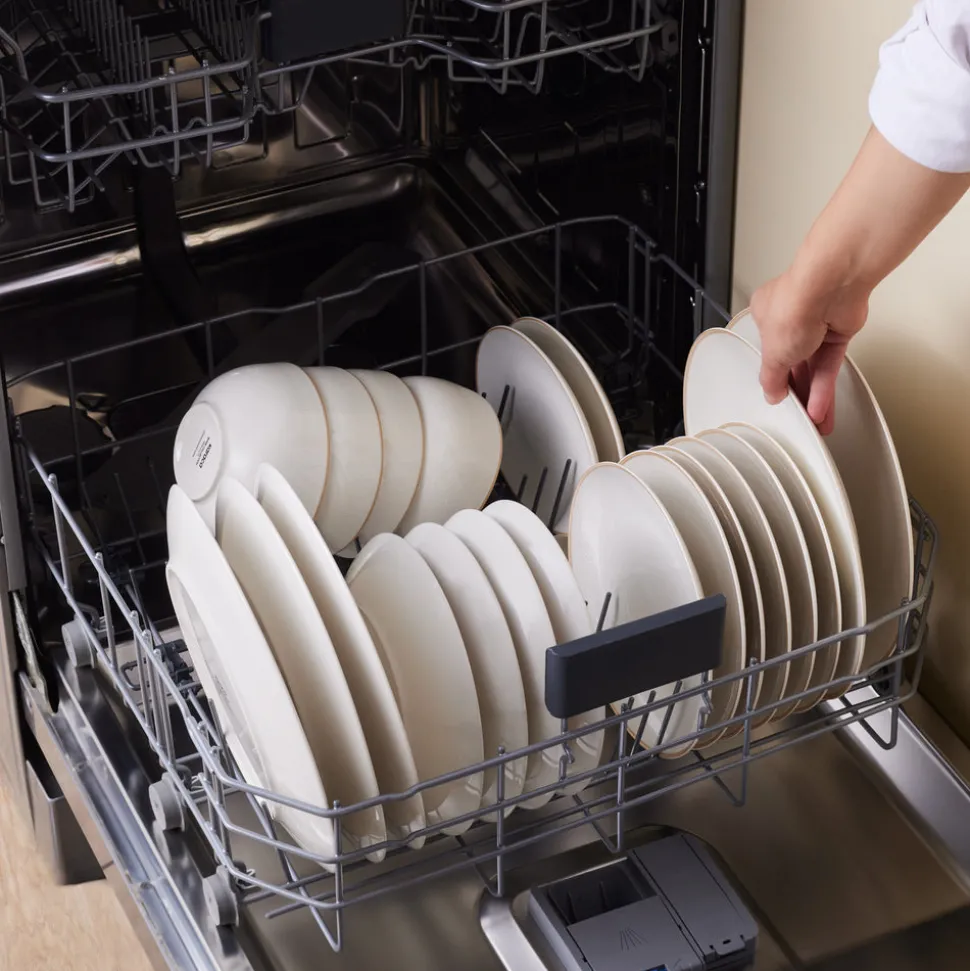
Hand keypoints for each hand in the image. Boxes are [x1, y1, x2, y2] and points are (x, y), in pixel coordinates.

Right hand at [749, 272, 870, 434]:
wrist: (831, 287)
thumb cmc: (794, 305)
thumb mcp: (772, 354)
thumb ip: (771, 378)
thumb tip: (772, 392)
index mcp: (765, 317)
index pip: (769, 356)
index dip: (775, 379)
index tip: (779, 400)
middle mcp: (791, 319)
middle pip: (794, 365)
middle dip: (798, 393)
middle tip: (800, 416)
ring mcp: (817, 325)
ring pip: (814, 368)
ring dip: (814, 396)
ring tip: (815, 421)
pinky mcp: (840, 331)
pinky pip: (830, 364)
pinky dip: (825, 386)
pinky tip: (822, 406)